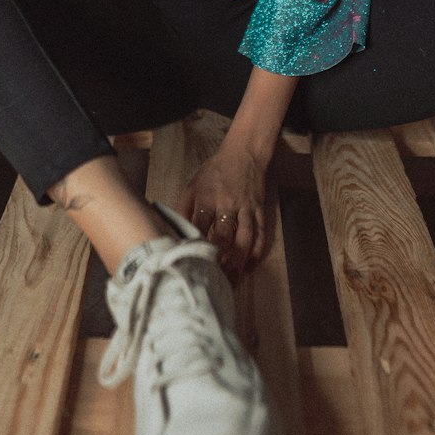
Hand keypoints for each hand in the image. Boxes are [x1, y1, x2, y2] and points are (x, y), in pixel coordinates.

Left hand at [179, 140, 269, 279]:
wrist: (244, 153)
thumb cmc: (215, 170)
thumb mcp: (193, 184)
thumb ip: (183, 207)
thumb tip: (173, 230)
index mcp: (207, 198)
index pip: (200, 226)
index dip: (196, 246)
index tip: (191, 264)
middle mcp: (227, 204)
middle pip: (224, 237)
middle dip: (219, 260)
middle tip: (214, 280)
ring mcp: (246, 208)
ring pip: (244, 239)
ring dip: (238, 262)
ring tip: (232, 280)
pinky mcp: (259, 210)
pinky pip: (260, 234)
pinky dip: (256, 252)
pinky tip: (249, 266)